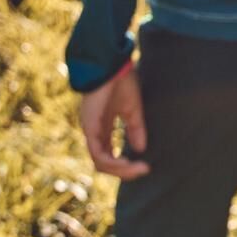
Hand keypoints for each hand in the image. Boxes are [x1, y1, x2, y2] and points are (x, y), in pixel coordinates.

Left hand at [78, 64, 150, 178]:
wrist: (112, 65)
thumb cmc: (122, 81)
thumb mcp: (133, 109)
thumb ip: (135, 129)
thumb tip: (141, 150)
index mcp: (103, 127)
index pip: (109, 156)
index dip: (126, 165)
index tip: (146, 166)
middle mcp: (95, 132)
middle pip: (104, 163)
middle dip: (125, 171)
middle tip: (144, 170)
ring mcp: (91, 131)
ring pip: (100, 163)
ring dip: (120, 170)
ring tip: (137, 168)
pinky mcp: (90, 128)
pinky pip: (98, 154)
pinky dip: (112, 162)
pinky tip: (126, 162)